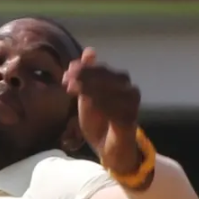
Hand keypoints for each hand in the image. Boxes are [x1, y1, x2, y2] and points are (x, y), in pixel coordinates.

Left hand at [62, 48, 141, 173]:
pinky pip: (117, 108)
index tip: (66, 74)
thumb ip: (86, 76)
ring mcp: (132, 104)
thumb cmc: (99, 120)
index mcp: (119, 81)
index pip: (101, 69)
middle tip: (67, 81)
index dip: (83, 69)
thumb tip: (89, 50)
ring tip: (74, 91)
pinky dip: (101, 104)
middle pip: (106, 77)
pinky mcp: (131, 118)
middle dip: (84, 77)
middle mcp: (129, 89)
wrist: (109, 147)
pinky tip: (88, 102)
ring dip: (90, 88)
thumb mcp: (87, 96)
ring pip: (111, 90)